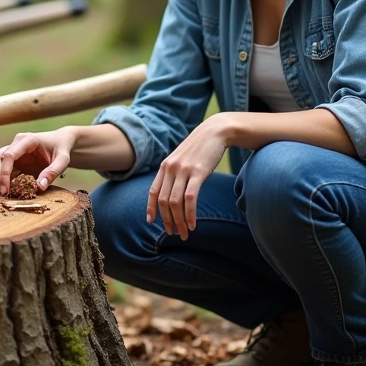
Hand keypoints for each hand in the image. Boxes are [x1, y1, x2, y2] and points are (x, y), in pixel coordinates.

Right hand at [0, 129, 75, 195]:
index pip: (9, 155)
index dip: (4, 173)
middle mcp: (17, 143)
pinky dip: (2, 178)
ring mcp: (14, 150)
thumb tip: (39, 187)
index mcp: (27, 140)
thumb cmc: (62, 149)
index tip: (6, 189)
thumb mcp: (63, 160)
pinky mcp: (15, 159)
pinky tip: (6, 189)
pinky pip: (3, 167)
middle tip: (3, 193)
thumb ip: (53, 172)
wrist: (61, 142)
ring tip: (2, 192)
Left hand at [147, 116, 228, 240]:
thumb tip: (172, 192)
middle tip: (173, 233)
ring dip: (179, 221)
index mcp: (165, 166)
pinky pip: (190, 199)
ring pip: (175, 202)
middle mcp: (171, 169)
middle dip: (167, 220)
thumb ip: (175, 173)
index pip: (152, 191)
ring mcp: (183, 170)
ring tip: (184, 233)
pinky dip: (189, 214)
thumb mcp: (182, 159)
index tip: (152, 222)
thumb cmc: (200, 148)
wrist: (215, 131)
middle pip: (163, 201)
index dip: (150, 208)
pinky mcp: (198, 172)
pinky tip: (193, 224)